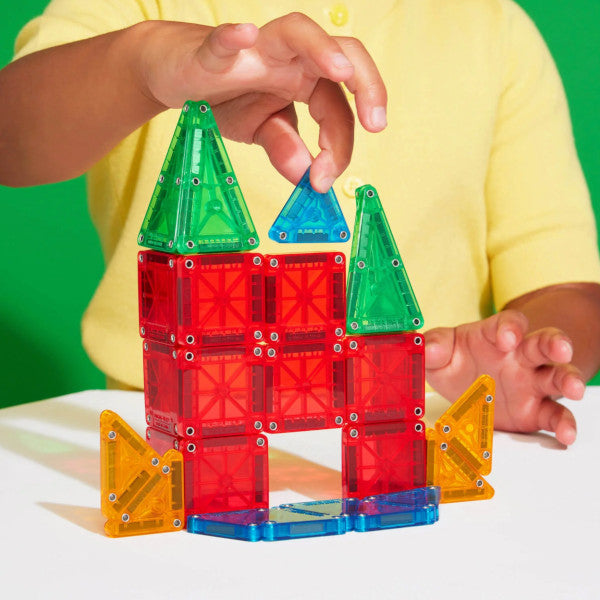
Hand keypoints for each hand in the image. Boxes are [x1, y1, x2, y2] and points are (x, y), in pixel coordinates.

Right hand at [137, 14, 386, 190]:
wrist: (176, 76)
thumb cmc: (224, 97)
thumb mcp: (260, 131)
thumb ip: (285, 148)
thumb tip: (307, 175)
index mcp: (305, 81)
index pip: (337, 110)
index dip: (339, 146)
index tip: (325, 181)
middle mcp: (290, 60)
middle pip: (341, 54)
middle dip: (366, 85)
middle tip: (375, 123)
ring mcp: (256, 50)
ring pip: (297, 32)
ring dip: (322, 49)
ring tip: (341, 71)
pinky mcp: (215, 51)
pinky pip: (225, 40)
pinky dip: (234, 37)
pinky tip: (245, 36)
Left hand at [425, 310, 585, 444]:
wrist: (467, 386)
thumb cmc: (458, 361)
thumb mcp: (440, 352)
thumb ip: (433, 346)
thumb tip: (426, 349)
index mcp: (496, 337)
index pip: (509, 323)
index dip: (510, 327)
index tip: (507, 337)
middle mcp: (519, 357)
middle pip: (543, 344)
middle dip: (555, 344)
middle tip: (561, 348)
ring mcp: (530, 383)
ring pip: (556, 376)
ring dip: (568, 380)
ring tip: (576, 389)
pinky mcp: (535, 410)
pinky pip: (554, 414)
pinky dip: (563, 424)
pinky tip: (566, 434)